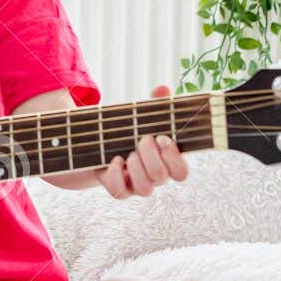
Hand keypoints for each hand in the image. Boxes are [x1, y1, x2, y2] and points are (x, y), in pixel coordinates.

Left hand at [95, 84, 189, 198]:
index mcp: (165, 161)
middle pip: (162, 178)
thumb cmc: (129, 131)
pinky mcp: (118, 187)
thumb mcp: (141, 117)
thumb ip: (154, 105)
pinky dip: (117, 176)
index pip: (182, 173)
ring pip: (145, 189)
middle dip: (151, 157)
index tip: (163, 138)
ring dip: (136, 168)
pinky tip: (114, 160)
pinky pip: (120, 192)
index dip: (175, 159)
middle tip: (142, 139)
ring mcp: (135, 184)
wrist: (98, 144)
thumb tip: (163, 89)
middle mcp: (154, 176)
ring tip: (128, 153)